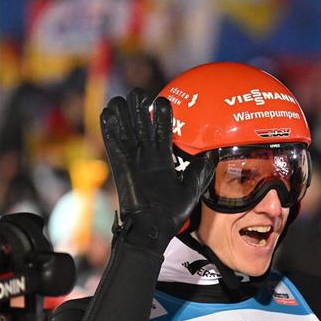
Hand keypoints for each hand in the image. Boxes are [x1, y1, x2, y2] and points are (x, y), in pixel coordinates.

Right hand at [100, 89, 212, 250]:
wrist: (154, 226)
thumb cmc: (172, 211)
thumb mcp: (191, 189)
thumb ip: (200, 172)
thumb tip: (210, 157)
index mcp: (163, 158)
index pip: (161, 129)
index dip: (162, 114)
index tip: (165, 101)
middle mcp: (146, 154)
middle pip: (141, 122)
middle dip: (141, 107)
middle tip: (142, 94)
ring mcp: (132, 158)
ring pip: (125, 128)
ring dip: (124, 112)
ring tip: (126, 98)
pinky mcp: (120, 164)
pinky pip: (112, 142)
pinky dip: (110, 127)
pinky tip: (110, 112)